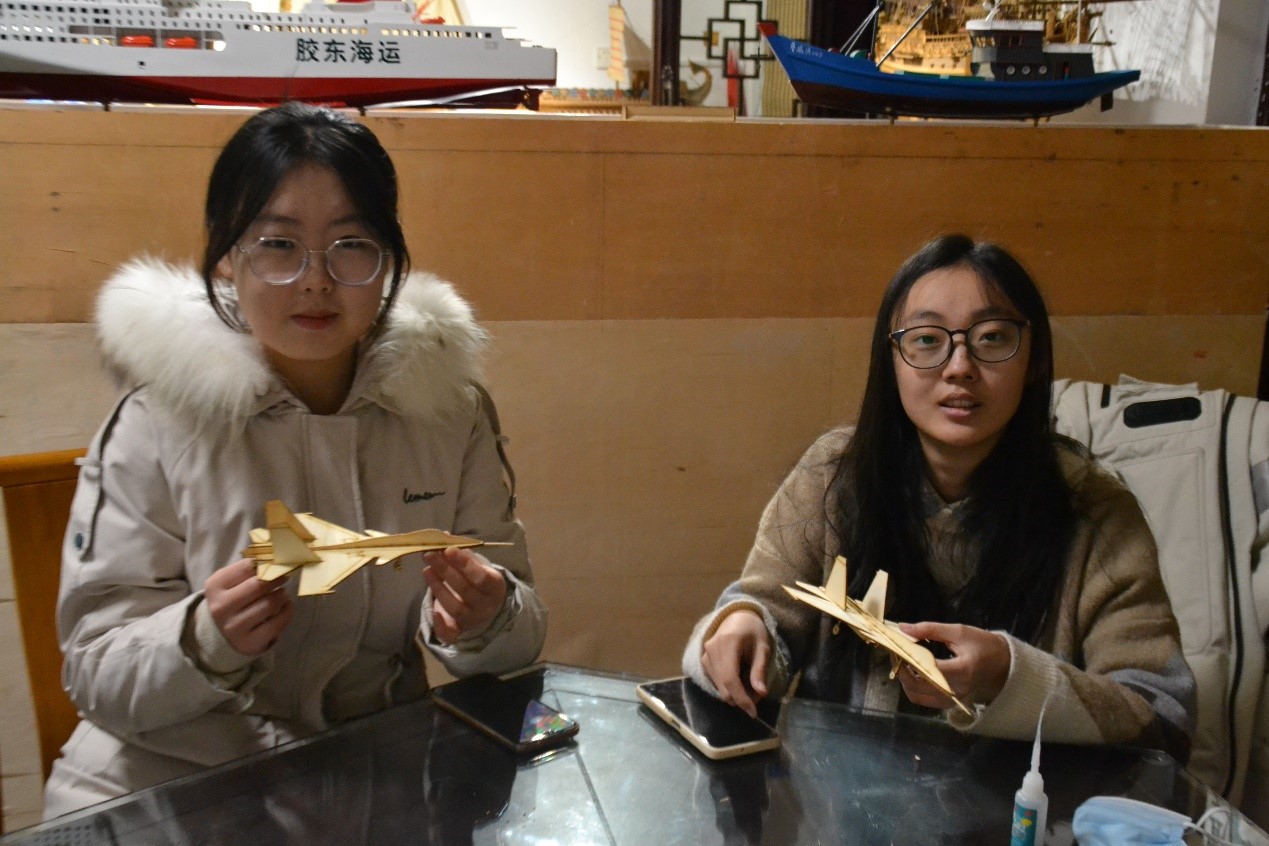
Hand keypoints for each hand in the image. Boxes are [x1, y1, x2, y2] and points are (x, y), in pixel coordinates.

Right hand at [204, 558, 293, 655]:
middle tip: (285, 576)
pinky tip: (285, 606)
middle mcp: (221, 607)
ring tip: (282, 594)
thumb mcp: (229, 582)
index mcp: (215, 586)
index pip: (247, 567)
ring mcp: (234, 627)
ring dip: (282, 596)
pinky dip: (286, 611)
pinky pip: (277, 623)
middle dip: (277, 578)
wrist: (217, 634)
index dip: (267, 562)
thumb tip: (275, 555)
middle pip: (259, 585)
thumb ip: (248, 569)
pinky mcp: (249, 642)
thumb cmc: (229, 600)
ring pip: (270, 604)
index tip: (278, 560)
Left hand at [423, 547, 507, 644]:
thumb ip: (462, 553)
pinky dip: (440, 624)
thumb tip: (443, 536)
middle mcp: (486, 606)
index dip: (465, 564)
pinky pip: (449, 633)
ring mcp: (472, 620)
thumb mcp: (477, 565)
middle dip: (446, 570)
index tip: (449, 549)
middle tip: (430, 554)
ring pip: (454, 607)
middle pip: (465, 590)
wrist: (484, 606)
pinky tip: (433, 611)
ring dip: (438, 587)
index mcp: (495, 587)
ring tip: (427, 570)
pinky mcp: (458, 631)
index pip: (482, 577)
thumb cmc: (478, 579)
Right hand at [700, 609, 771, 718]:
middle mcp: (711, 650)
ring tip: (750, 685)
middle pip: (723, 687)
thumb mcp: (762, 648)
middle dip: (740, 699)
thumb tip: (760, 693)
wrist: (736, 617)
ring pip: (719, 687)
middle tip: (757, 697)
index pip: (731, 679)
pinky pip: (715, 682)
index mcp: (727, 644)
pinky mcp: (703, 661)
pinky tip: (739, 679)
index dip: (741, 698)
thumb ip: (759, 670)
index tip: (753, 712)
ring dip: (735, 694)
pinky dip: (728, 687)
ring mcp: (705, 656)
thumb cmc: (752, 631)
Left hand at [896, 621, 1010, 709]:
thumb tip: (903, 628)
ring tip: (902, 662)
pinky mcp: (950, 702)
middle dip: (901, 670)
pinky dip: (914, 688)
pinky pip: (925, 699)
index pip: (928, 668)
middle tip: (895, 653)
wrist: (1002, 662)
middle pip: (919, 686)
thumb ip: (930, 629)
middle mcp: (957, 689)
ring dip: (905, 680)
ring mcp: (953, 699)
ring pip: (918, 696)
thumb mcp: (958, 631)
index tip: (896, 646)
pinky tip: (912, 672)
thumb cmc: (983, 644)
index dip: (908, 658)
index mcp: (962, 670)